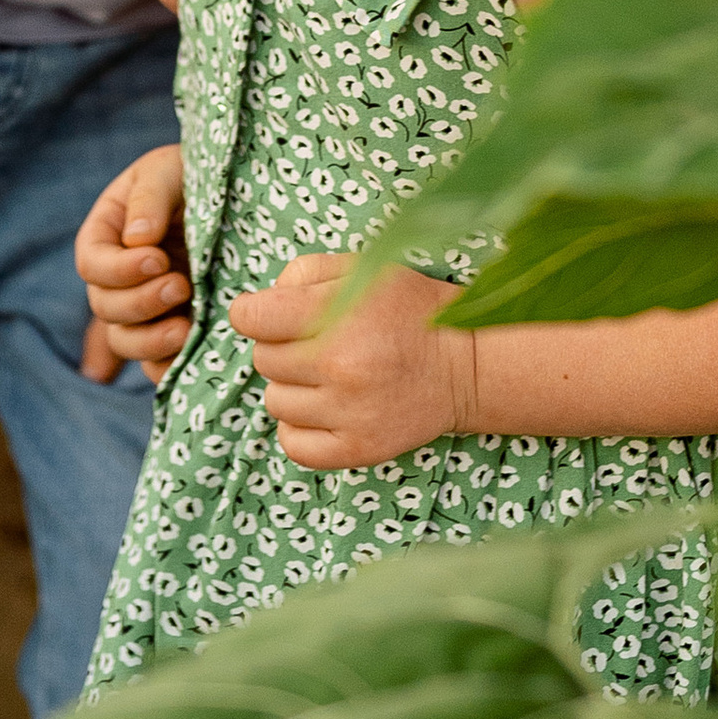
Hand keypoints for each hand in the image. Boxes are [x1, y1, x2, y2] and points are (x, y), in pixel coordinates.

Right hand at [76, 145, 190, 385]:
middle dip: (140, 302)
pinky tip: (192, 351)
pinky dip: (168, 365)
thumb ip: (149, 199)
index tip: (157, 259)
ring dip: (150, 341)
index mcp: (105, 234)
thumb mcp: (167, 171)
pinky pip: (155, 362)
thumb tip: (137, 239)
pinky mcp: (169, 327)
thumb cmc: (189, 174)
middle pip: (105, 307)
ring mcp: (141, 306)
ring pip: (124, 340)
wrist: (231, 195)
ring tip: (185, 329)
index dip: (118, 270)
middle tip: (181, 285)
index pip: (92, 264)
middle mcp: (116, 276)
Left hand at [227, 254, 478, 471]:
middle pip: (262, 359)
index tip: (270, 315)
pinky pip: (292, 444)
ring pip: (275, 402)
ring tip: (329, 376)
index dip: (255, 312)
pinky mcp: (357, 450)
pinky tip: (325, 409)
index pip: (249, 318)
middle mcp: (338, 368)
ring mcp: (347, 414)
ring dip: (293, 387)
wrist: (468, 366)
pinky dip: (299, 427)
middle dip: (282, 347)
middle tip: (318, 343)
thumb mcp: (364, 268)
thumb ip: (304, 273)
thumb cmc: (411, 310)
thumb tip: (259, 305)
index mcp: (335, 316)